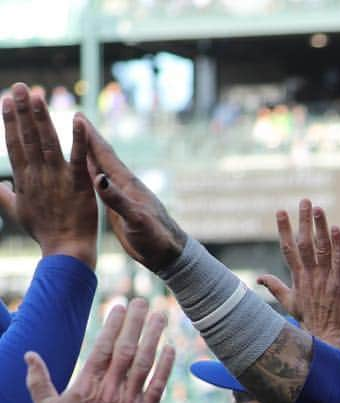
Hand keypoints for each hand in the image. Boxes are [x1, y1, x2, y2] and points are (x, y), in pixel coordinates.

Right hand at [0, 83, 96, 266]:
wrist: (65, 251)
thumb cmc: (43, 233)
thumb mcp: (18, 212)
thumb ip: (4, 195)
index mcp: (25, 179)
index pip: (14, 144)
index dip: (10, 121)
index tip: (6, 100)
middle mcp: (38, 175)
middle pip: (27, 138)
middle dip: (22, 111)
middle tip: (19, 86)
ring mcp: (59, 179)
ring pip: (48, 143)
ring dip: (42, 118)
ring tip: (37, 95)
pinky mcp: (79, 185)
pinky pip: (79, 158)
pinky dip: (79, 139)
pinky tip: (79, 120)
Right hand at [26, 298, 174, 402]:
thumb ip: (38, 381)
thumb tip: (29, 355)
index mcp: (87, 385)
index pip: (103, 347)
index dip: (114, 325)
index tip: (121, 306)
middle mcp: (111, 389)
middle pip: (127, 349)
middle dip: (137, 323)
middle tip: (145, 302)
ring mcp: (131, 401)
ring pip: (145, 363)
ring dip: (154, 337)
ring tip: (162, 317)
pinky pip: (158, 386)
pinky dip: (165, 366)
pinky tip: (171, 348)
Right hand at [75, 113, 186, 270]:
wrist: (168, 255)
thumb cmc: (156, 238)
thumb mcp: (136, 219)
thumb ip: (117, 199)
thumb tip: (99, 178)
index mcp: (127, 185)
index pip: (106, 155)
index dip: (91, 136)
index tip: (79, 115)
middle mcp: (124, 186)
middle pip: (102, 156)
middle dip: (88, 138)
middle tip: (76, 116)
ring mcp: (122, 196)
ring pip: (101, 169)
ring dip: (88, 153)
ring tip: (77, 138)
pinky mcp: (120, 207)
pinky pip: (102, 186)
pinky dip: (92, 174)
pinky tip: (87, 171)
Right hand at [258, 199, 339, 354]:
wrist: (328, 340)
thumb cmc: (311, 322)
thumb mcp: (290, 303)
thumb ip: (276, 287)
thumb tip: (258, 278)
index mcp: (299, 278)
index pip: (289, 249)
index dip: (284, 230)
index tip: (280, 211)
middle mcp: (310, 276)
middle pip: (305, 244)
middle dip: (303, 222)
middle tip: (304, 201)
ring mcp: (325, 279)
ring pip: (321, 248)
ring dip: (320, 227)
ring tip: (318, 208)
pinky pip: (339, 261)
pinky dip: (338, 245)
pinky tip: (337, 229)